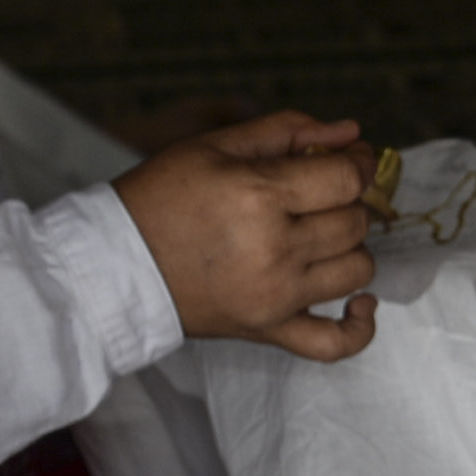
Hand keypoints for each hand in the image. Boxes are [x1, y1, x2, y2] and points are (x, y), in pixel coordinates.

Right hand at [113, 110, 382, 364]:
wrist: (116, 265)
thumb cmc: (161, 198)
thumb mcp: (214, 146)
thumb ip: (287, 131)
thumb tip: (351, 133)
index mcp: (258, 196)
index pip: (346, 179)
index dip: (360, 163)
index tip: (354, 159)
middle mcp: (274, 249)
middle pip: (354, 222)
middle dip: (347, 200)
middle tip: (321, 194)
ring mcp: (274, 296)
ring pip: (356, 270)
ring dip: (349, 248)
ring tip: (320, 236)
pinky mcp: (268, 331)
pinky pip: (336, 344)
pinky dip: (359, 328)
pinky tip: (359, 302)